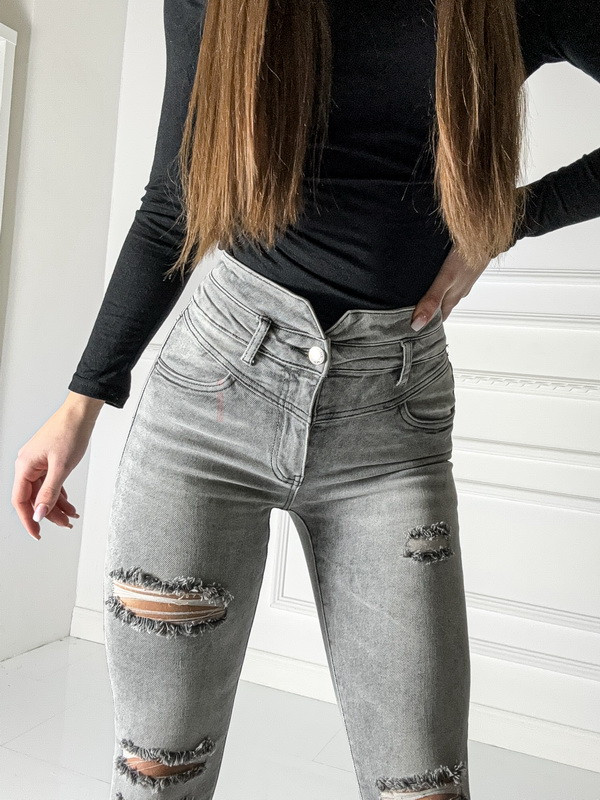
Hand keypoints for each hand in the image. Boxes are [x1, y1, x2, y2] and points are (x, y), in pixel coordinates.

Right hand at [12, 396, 102, 539]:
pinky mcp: (48, 460)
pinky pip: (50, 482)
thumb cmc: (70, 432)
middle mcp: (28, 464)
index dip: (28, 519)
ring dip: (57, 505)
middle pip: (34, 497)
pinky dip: (60, 493)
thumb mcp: (62, 467)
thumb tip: (40, 513)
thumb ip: (50, 492)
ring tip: (71, 516)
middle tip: (64, 525)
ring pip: (43, 491)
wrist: (81, 413)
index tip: (37, 533)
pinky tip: (69, 503)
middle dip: (49, 513)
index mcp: (25, 465)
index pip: (21, 500)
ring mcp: (38, 462)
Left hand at [410, 244, 490, 329]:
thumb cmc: (467, 256)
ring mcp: (462, 280)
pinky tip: (432, 279)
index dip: (425, 327)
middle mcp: (458, 292)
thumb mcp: (446, 279)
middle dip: (427, 314)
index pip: (438, 320)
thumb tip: (418, 323)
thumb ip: (432, 300)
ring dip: (432, 299)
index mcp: (452, 299)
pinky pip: (449, 282)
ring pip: (445, 295)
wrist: (487, 235)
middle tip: (409, 316)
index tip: (410, 330)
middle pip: (440, 309)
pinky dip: (438, 285)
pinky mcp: (462, 269)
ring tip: (417, 299)